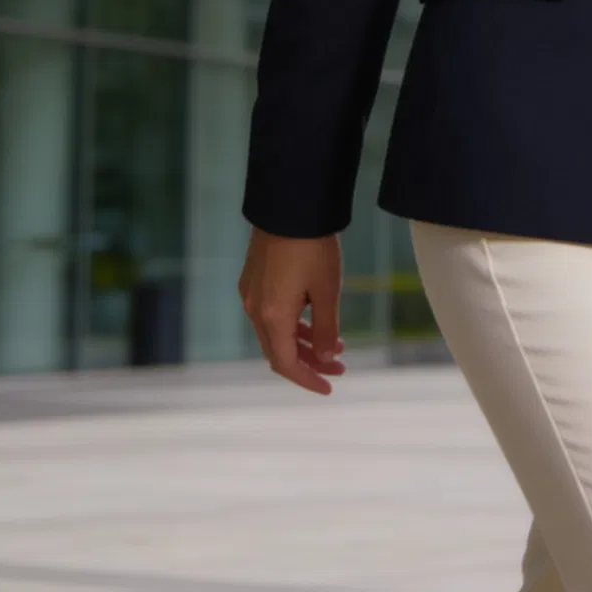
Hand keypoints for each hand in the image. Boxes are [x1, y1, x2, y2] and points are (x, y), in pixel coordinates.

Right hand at [238, 228, 344, 393]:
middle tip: (340, 367)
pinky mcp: (253, 278)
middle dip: (309, 363)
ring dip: (303, 343)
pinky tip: (315, 319)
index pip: (286, 364)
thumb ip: (326, 330)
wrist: (289, 204)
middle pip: (279, 351)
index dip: (307, 380)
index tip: (330, 387)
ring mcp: (251, 293)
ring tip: (335, 344)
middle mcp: (255, 309)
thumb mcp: (327, 290)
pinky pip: (270, 314)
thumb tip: (326, 359)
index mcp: (272, 317)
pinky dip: (292, 324)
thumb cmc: (312, 246)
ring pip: (275, 332)